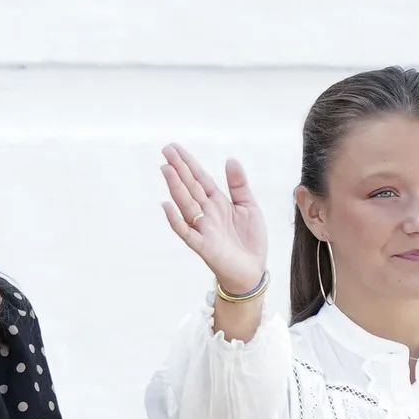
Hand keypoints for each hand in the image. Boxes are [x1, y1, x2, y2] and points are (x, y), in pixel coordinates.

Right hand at [159, 145, 269, 301]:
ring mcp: (203, 228)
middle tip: (166, 150)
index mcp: (217, 202)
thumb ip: (238, 184)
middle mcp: (206, 212)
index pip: (199, 178)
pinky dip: (175, 220)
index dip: (188, 163)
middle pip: (190, 187)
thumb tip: (230, 159)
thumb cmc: (249, 239)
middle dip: (178, 169)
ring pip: (186, 204)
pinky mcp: (203, 246)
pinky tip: (166, 206)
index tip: (175, 148)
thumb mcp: (248, 206)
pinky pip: (186, 232)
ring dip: (175, 187)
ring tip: (166, 169)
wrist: (253, 269)